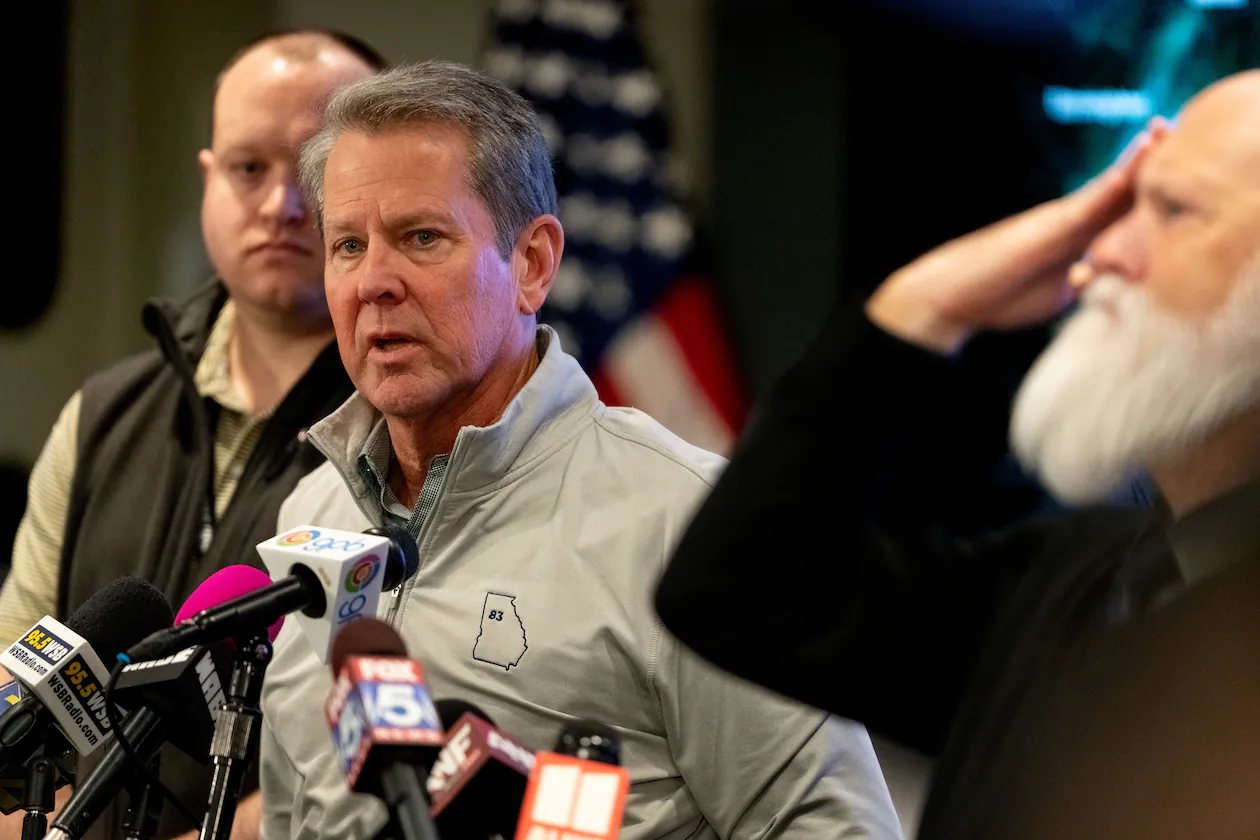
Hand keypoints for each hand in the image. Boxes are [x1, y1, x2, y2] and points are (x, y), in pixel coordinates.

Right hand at [866, 118, 1167, 352]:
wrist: (958, 293)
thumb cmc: (1001, 297)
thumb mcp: (1059, 294)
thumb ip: (1086, 283)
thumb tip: (1109, 285)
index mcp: (1079, 242)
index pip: (1123, 214)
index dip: (1150, 194)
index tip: (1175, 178)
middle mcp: (1075, 224)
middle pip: (1124, 192)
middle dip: (1152, 167)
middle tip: (1178, 133)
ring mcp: (1067, 219)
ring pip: (1116, 186)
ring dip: (1144, 159)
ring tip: (1168, 130)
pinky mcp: (1057, 221)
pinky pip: (1099, 194)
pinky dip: (1125, 173)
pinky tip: (1145, 151)